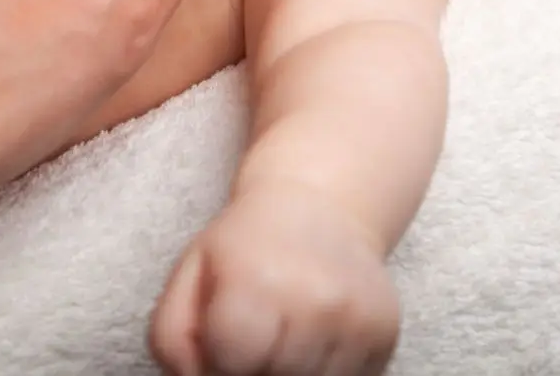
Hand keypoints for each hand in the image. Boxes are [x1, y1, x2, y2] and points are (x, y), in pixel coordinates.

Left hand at [151, 186, 398, 375]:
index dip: (223, 358)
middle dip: (258, 368)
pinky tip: (318, 335)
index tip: (228, 335)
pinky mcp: (386, 333)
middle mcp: (313, 300)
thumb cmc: (247, 244)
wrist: (323, 202)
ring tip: (288, 332)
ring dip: (294, 373)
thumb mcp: (192, 273)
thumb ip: (173, 340)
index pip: (229, 365)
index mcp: (255, 280)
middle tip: (260, 331)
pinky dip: (327, 370)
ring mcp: (355, 319)